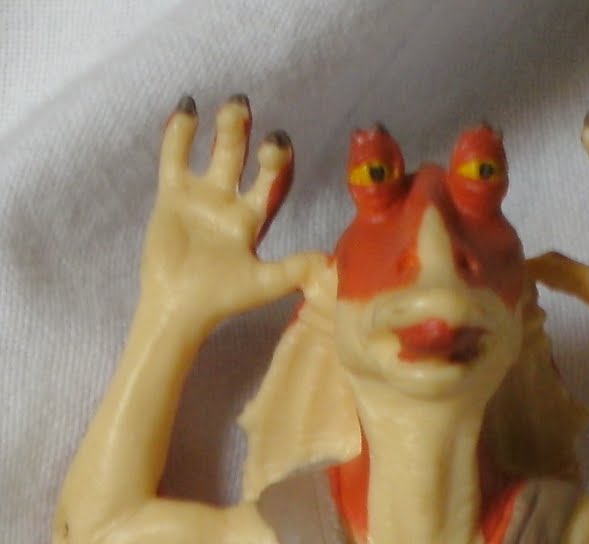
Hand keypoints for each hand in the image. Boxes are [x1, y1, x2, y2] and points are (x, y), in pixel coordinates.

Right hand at [141, 95, 324, 327]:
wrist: (178, 306)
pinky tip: (188, 108)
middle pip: (242, 157)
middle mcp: (230, 202)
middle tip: (246, 108)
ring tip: (232, 105)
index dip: (277, 161)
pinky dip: (179, 134)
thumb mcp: (262, 284)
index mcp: (253, 220)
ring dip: (224, 128)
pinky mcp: (172, 196)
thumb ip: (292, 270)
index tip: (277, 143)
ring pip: (214, 152)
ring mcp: (202, 197)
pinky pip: (175, 157)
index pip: (271, 181)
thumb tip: (327, 262)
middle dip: (245, 133)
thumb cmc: (221, 298)